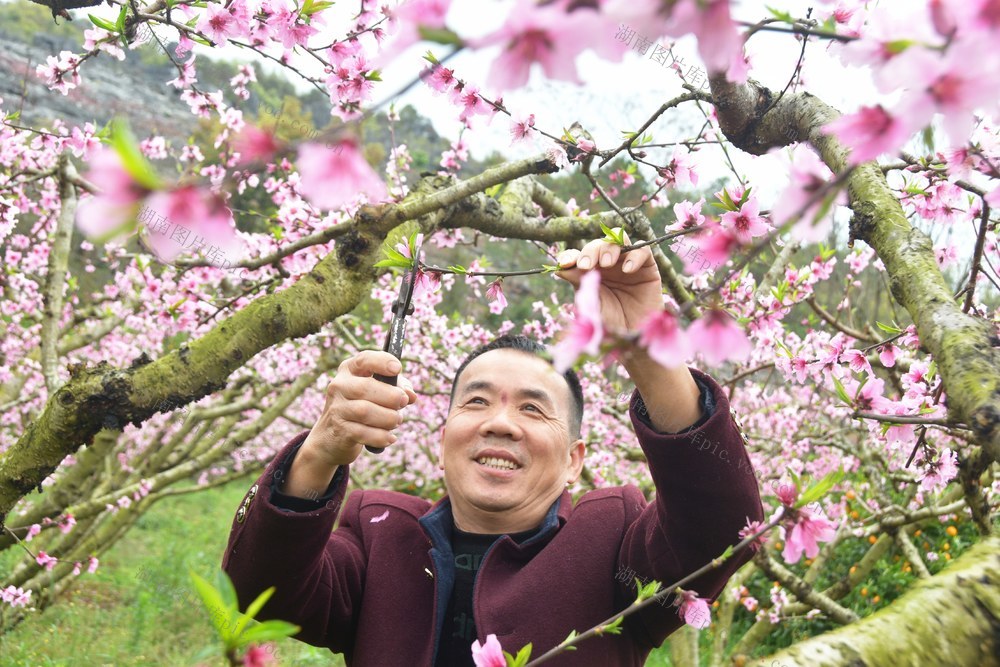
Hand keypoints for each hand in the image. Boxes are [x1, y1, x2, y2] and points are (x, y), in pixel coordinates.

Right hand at [301, 351, 416, 467]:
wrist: (333, 435)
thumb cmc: (362, 406)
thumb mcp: (378, 391)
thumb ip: (397, 388)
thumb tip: (411, 395)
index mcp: (349, 370)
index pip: (364, 360)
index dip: (382, 362)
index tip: (398, 369)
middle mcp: (339, 386)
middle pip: (365, 387)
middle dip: (391, 395)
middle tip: (403, 402)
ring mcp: (337, 409)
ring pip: (365, 411)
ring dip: (388, 417)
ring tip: (396, 420)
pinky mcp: (339, 430)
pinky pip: (364, 433)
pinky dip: (381, 436)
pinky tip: (390, 437)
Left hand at [554, 233, 662, 331]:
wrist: (633, 337)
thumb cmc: (608, 324)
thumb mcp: (590, 306)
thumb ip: (579, 285)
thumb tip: (559, 269)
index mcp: (589, 272)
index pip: (577, 256)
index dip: (570, 256)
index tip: (564, 263)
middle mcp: (607, 265)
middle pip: (597, 245)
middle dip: (590, 251)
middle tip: (586, 266)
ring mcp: (627, 263)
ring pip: (618, 239)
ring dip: (609, 247)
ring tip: (607, 263)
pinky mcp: (647, 268)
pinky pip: (643, 251)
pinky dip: (635, 256)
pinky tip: (628, 270)